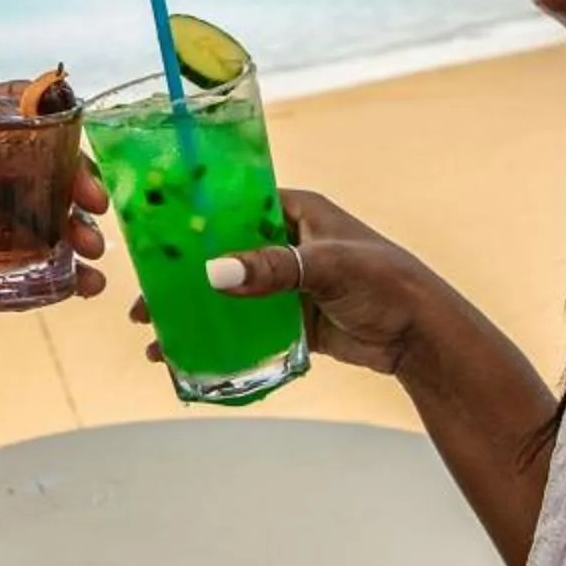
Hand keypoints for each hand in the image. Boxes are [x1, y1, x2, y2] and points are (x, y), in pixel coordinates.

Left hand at [0, 122, 111, 331]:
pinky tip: (81, 288)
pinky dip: (55, 276)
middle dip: (72, 181)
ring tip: (92, 250)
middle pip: (34, 166)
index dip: (43, 117)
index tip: (71, 140)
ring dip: (72, 229)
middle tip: (92, 205)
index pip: (1, 111)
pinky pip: (20, 267)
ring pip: (36, 217)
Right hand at [138, 188, 464, 375]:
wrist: (422, 336)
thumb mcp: (327, 267)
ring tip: (155, 338)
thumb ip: (273, 269)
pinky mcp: (293, 320)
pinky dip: (219, 341)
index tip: (151, 243)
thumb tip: (216, 272)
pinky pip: (246, 328)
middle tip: (143, 305)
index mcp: (296, 211)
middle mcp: (287, 243)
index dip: (191, 224)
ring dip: (194, 314)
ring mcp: (288, 284)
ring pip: (229, 295)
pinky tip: (189, 358)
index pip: (232, 206)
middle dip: (181, 280)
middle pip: (221, 255)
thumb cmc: (385, 283)